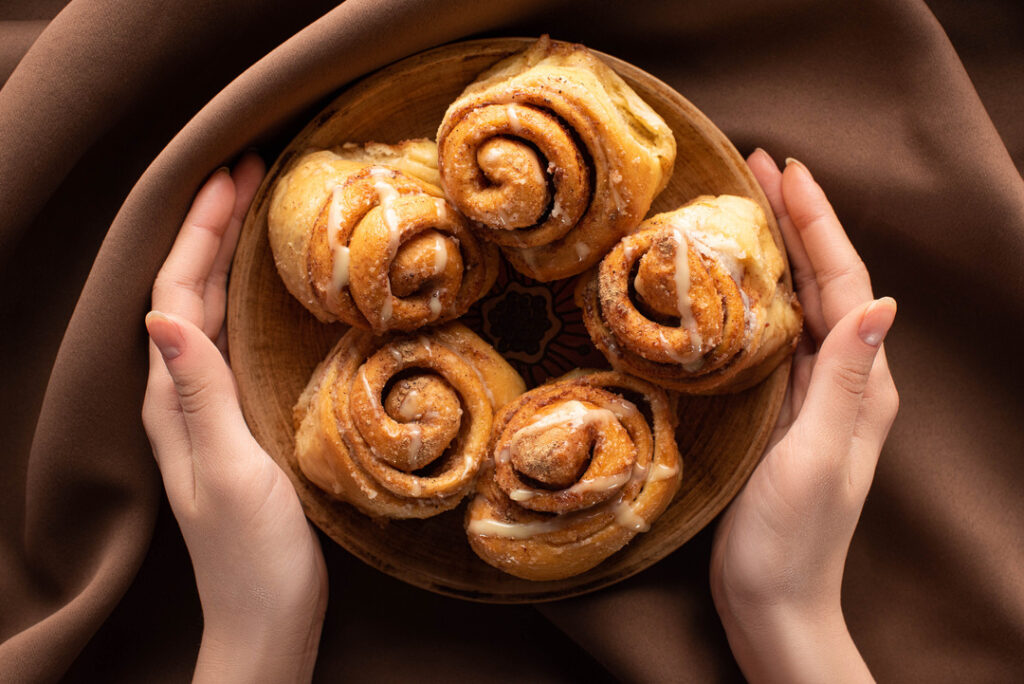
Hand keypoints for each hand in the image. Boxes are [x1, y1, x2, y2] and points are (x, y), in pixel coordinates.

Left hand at [142, 155, 326, 682]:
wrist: (266, 622)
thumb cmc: (255, 557)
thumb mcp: (232, 473)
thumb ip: (200, 396)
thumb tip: (162, 315)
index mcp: (172, 401)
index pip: (175, 295)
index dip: (199, 231)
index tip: (232, 173)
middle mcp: (181, 397)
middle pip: (186, 293)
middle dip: (211, 228)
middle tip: (249, 170)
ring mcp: (207, 412)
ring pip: (209, 314)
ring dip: (227, 257)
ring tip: (258, 210)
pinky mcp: (238, 425)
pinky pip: (233, 342)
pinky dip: (247, 301)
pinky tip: (272, 292)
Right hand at [709, 152, 898, 682]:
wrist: (775, 602)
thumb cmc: (792, 539)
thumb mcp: (819, 458)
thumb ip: (847, 383)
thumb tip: (881, 302)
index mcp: (863, 385)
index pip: (846, 284)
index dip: (817, 223)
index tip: (785, 169)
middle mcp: (845, 381)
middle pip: (825, 283)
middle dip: (797, 220)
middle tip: (755, 166)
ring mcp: (813, 396)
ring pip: (799, 304)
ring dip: (778, 251)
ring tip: (744, 205)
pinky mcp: (781, 412)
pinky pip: (776, 337)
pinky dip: (758, 297)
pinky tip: (734, 283)